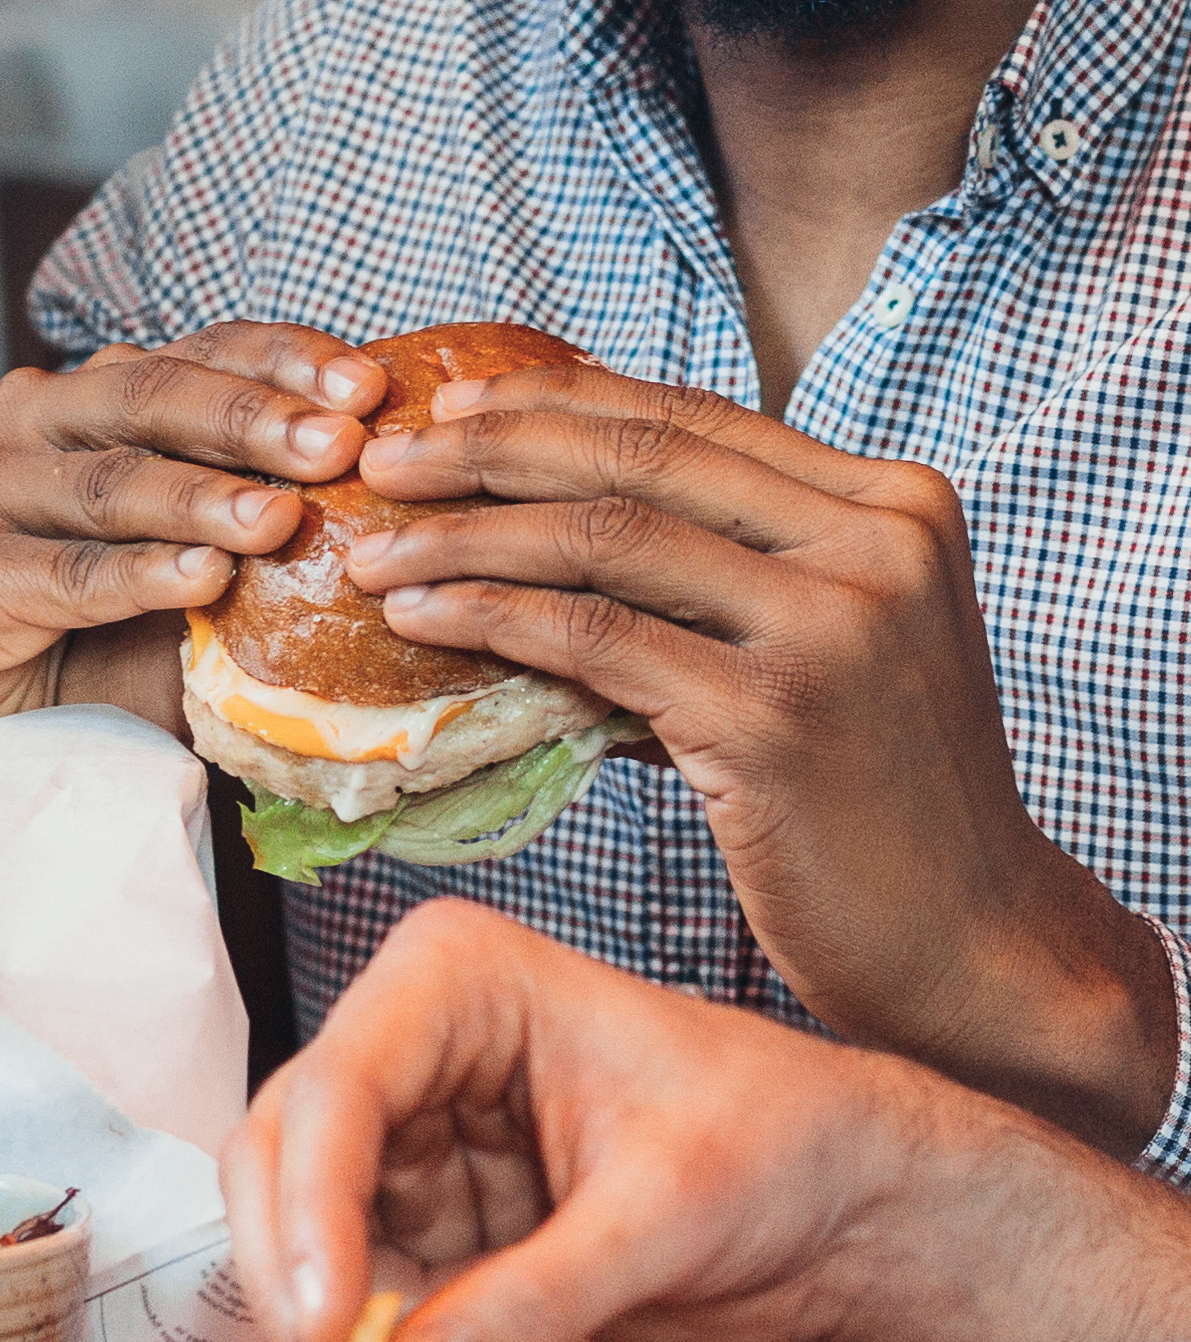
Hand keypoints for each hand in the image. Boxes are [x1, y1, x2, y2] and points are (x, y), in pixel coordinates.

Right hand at [0, 325, 387, 742]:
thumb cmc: (112, 642)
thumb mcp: (207, 570)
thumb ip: (267, 524)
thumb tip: (402, 496)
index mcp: (99, 396)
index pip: (201, 351)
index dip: (285, 362)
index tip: (370, 388)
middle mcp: (33, 423)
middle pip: (149, 395)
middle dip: (253, 419)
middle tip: (337, 445)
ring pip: (108, 480)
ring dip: (201, 497)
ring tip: (279, 520)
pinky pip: (66, 570)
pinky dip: (139, 575)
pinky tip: (204, 579)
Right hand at [219, 900, 1190, 1341]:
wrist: (847, 1202)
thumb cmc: (780, 1145)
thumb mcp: (664, 1220)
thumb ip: (533, 1301)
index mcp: (457, 984)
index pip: (337, 1088)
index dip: (311, 1208)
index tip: (327, 1320)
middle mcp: (408, 1049)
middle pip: (281, 1153)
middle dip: (295, 1269)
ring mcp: (409, 1138)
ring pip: (296, 1226)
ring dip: (320, 1316)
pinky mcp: (426, 1218)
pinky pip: (355, 1283)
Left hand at [341, 368, 1170, 1152]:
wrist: (969, 941)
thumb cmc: (874, 808)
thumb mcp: (820, 653)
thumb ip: (720, 584)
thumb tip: (544, 543)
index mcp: (892, 502)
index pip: (693, 418)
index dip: (557, 400)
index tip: (450, 400)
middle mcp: (876, 541)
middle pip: (638, 457)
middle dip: (487, 448)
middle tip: (381, 459)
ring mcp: (834, 625)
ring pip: (604, 540)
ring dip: (464, 538)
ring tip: (372, 550)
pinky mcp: (776, 717)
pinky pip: (597, 641)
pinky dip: (493, 620)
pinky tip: (422, 619)